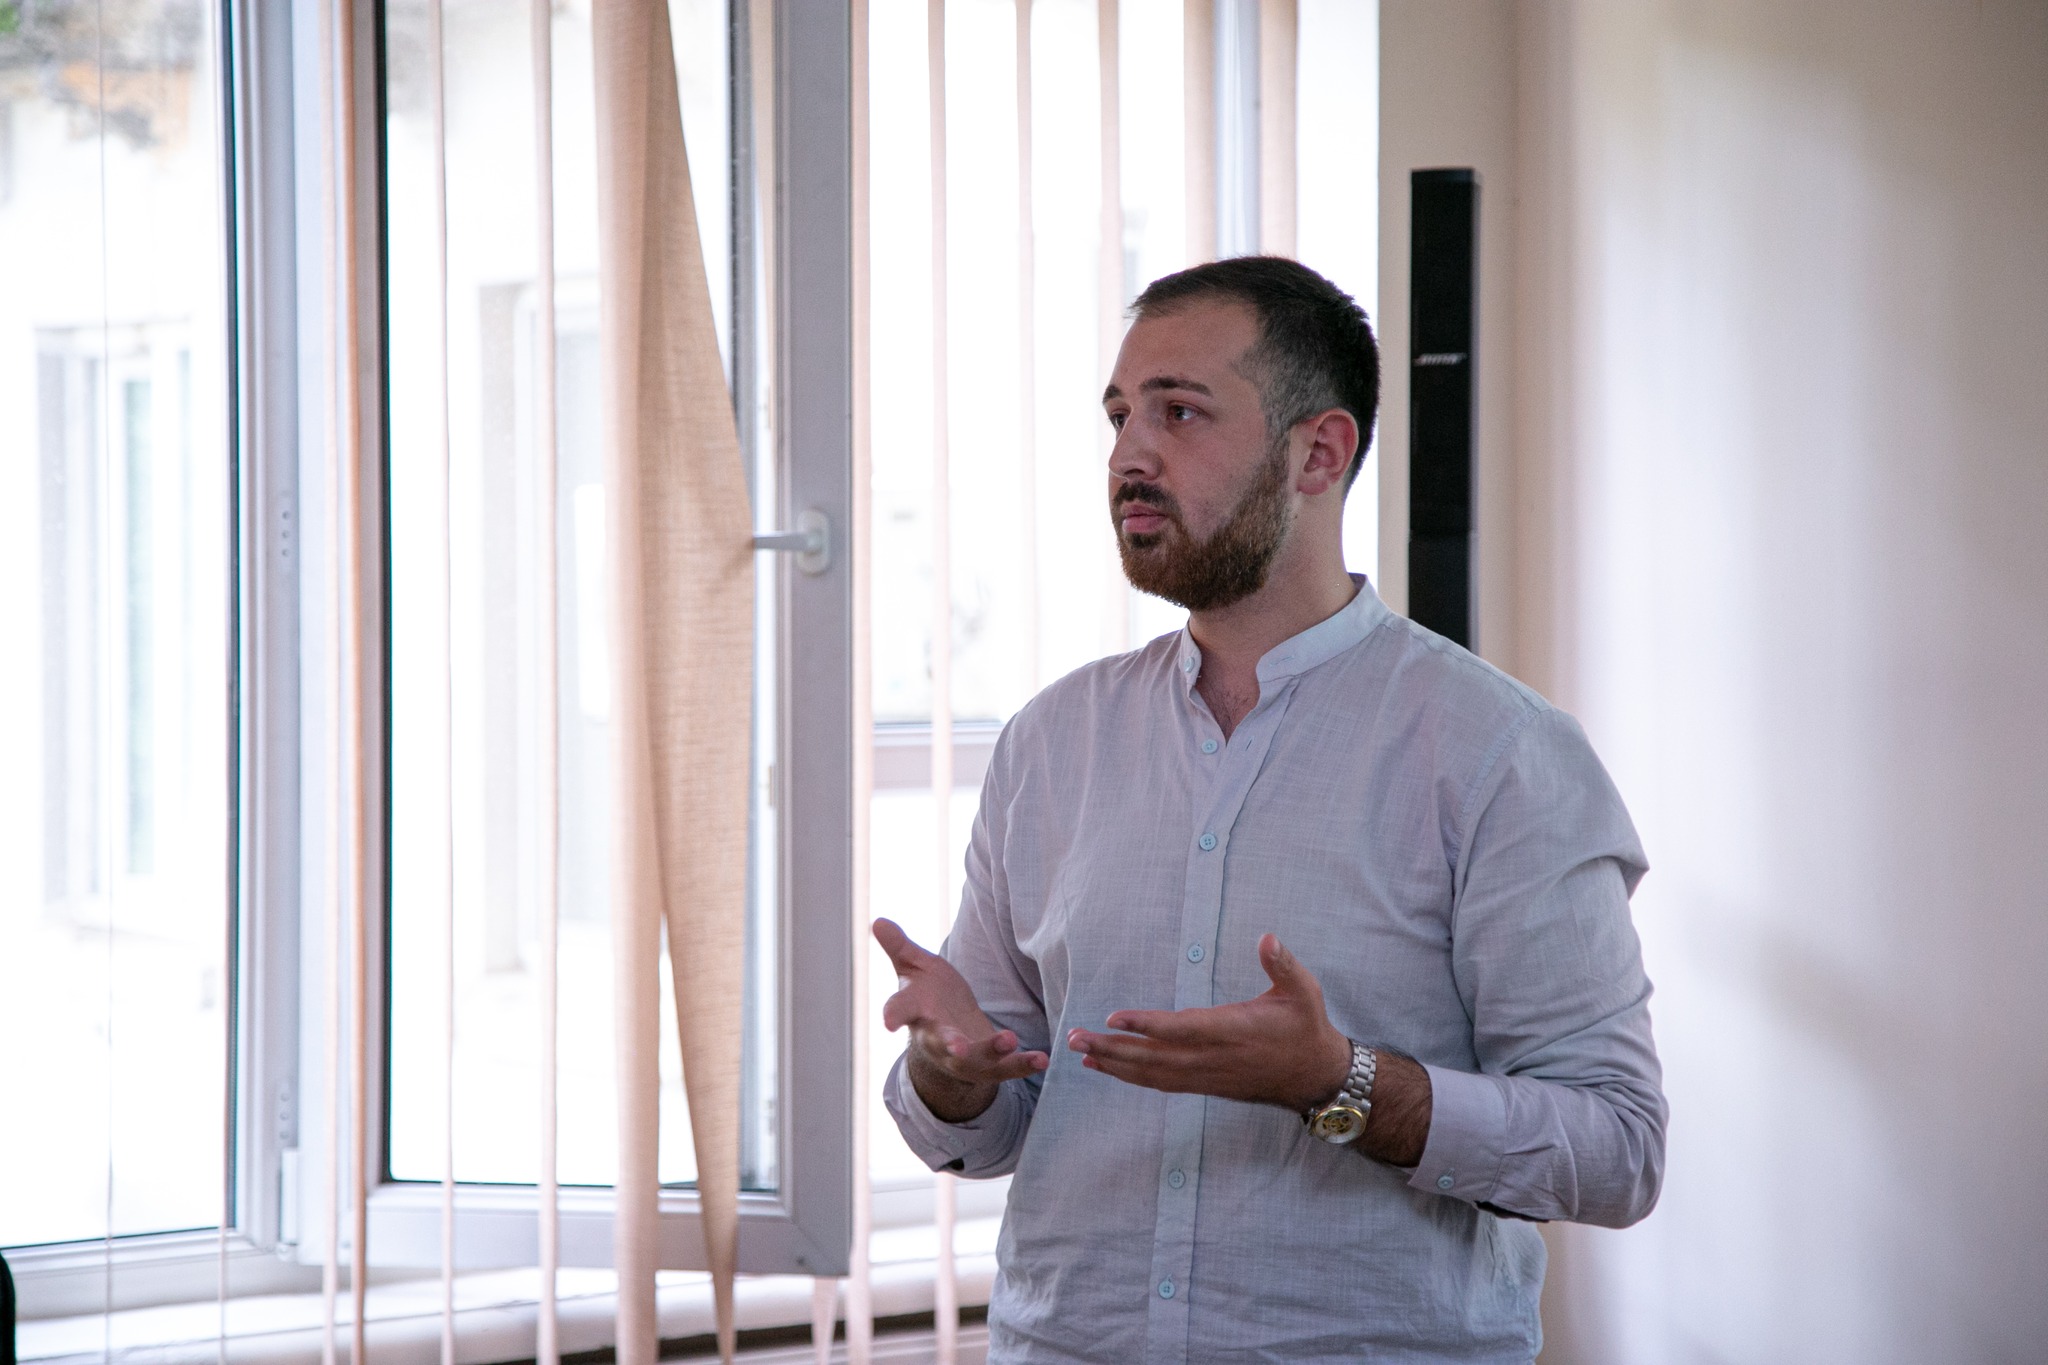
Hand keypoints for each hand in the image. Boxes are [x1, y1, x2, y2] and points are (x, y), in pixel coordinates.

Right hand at [874, 917, 1048, 1122]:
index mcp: (915, 1012)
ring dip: (992, 1053)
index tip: (887, 1022)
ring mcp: (963, 1057)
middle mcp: (937, 1039)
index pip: (900, 1011)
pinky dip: (1022, 1065)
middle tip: (959, 1047)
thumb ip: (899, 947)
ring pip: (975, 1062)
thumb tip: (877, 920)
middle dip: (951, 1045)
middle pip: (941, 1044)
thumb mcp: (914, 967)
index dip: (892, 1015)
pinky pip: (1005, 1069)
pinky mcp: (988, 1065)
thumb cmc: (928, 994)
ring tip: (1009, 1039)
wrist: (948, 1033)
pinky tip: (1042, 1059)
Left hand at [1065, 933, 1351, 1112]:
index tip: (1115, 1017)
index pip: (1182, 1029)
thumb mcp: (1303, 991)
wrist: (1315, 1076)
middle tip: (1074, 1038)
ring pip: (1152, 1074)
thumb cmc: (1306, 1027)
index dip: (1147, 1025)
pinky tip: (1109, 1068)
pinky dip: (1132, 1076)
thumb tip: (1267, 938)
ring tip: (1080, 1052)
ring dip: (1115, 1063)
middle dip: (1112, 1048)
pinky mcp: (1204, 1084)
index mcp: (1232, 1030)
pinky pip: (1161, 1083)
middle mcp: (1213, 1057)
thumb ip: (1283, 965)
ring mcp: (1206, 1075)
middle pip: (1154, 1057)